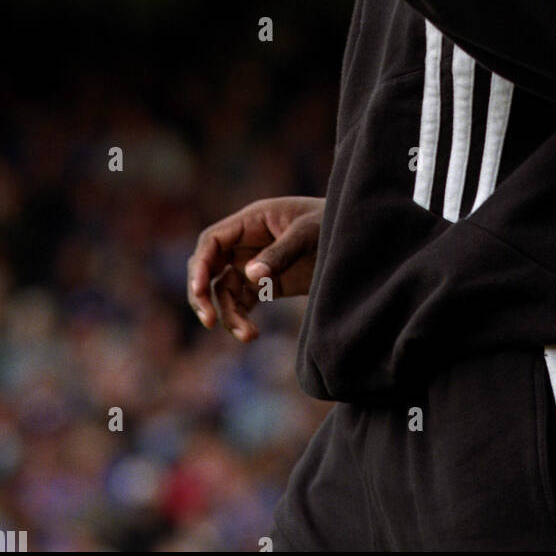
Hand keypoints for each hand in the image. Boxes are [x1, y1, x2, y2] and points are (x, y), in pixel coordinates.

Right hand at [186, 196, 324, 341]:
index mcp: (252, 220)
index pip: (212, 241)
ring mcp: (254, 264)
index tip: (199, 289)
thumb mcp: (309, 233)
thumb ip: (281, 253)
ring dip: (227, 314)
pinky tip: (251, 334)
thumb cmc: (332, 223)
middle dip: (202, 294)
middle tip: (209, 320)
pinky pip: (241, 303)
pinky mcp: (266, 284)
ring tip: (247, 335)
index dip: (200, 265)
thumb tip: (250, 276)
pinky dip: (240, 319)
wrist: (357, 239)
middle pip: (208, 268)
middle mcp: (246, 242)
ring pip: (222, 290)